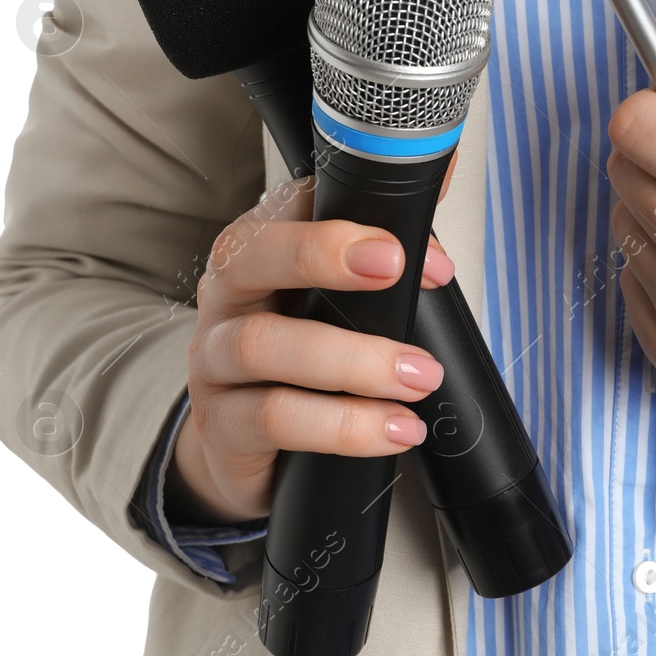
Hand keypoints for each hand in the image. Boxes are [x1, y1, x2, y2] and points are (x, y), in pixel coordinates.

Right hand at [168, 171, 458, 524]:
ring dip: (355, 360)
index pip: (292, 206)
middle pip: (254, 255)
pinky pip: (275, 419)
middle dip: (322, 254)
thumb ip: (385, 257)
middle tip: (397, 270)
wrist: (248, 450)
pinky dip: (344, 426)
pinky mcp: (222, 425)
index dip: (354, 217)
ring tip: (419, 377)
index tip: (420, 250)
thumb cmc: (302, 360)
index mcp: (260, 250)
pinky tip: (394, 430)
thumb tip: (440, 209)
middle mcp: (228, 296)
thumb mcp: (340, 303)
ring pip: (264, 345)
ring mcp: (214, 361)